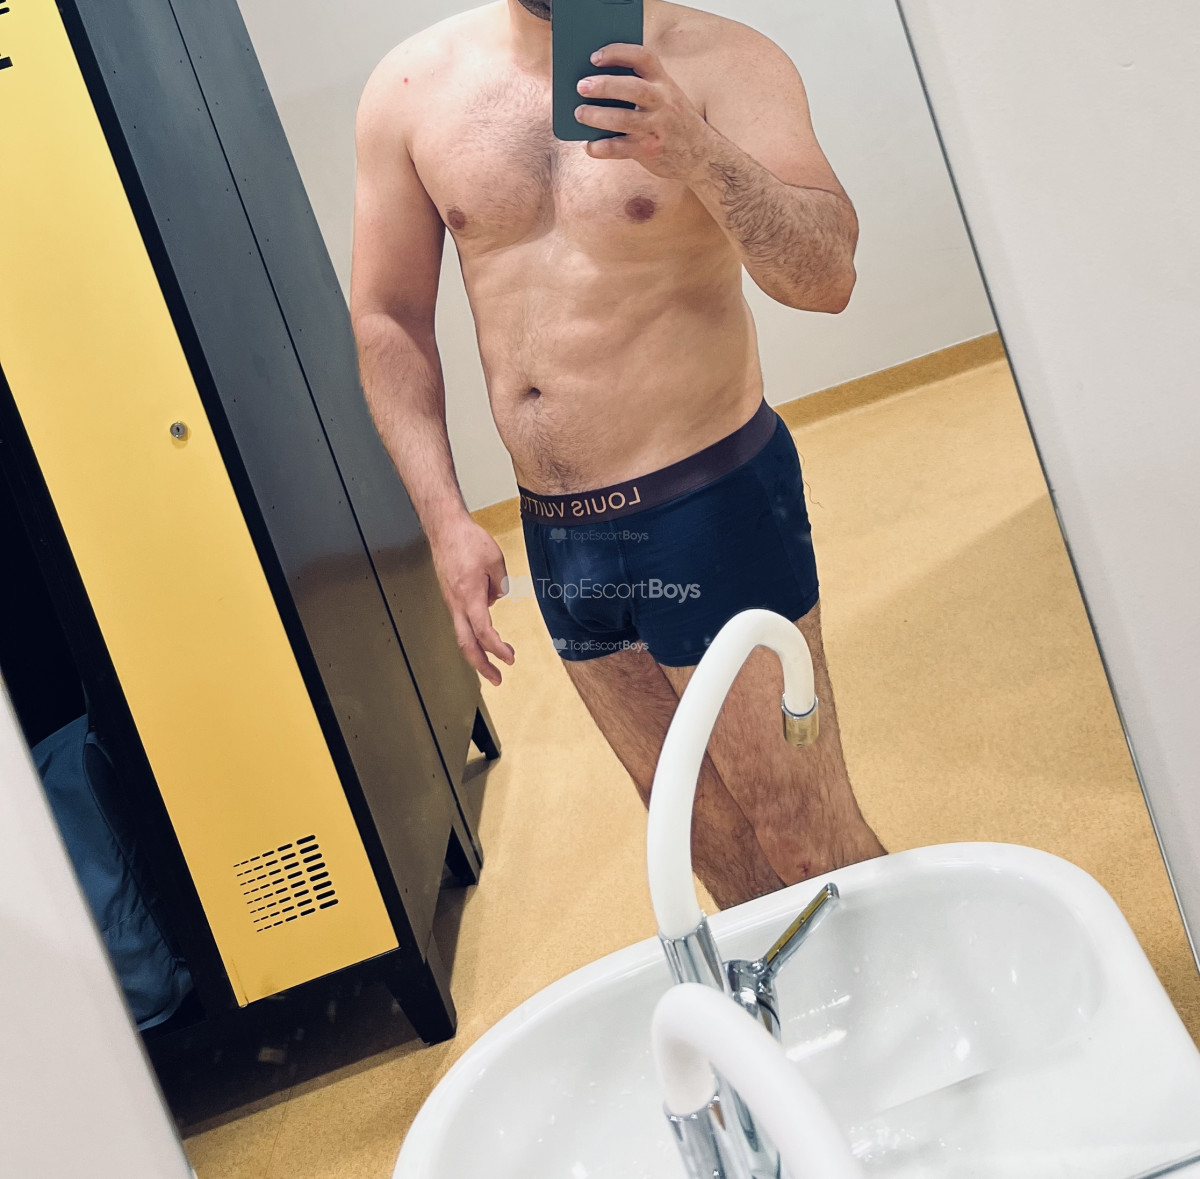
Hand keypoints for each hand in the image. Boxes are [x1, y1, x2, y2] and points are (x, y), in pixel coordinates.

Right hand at [428, 517, 514, 685]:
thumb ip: (501, 584)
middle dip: (481, 665)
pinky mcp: (451, 597)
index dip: (496, 649)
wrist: (445, 529)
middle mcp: (457, 603)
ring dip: (477, 652)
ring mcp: (451, 601)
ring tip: (494, 663)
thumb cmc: (468, 540)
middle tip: (497, 679)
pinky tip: (486, 634)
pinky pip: (462, 622)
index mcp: (469, 595)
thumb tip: (497, 598)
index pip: (483, 631)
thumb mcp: (495, 560)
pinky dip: (473, 635)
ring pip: (462, 635)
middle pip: (466, 644)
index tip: (510, 659)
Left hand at [575, 44, 713, 181]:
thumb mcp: (667, 97)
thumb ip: (641, 88)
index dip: (617, 53)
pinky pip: (620, 148)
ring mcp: (657, 128)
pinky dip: (601, 148)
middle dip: (604, 86)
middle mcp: (663, 102)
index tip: (595, 57)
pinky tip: (589, 146)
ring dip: (597, 116)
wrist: (702, 155)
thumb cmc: (674, 121)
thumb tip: (597, 86)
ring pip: (623, 119)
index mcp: (665, 83)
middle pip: (632, 88)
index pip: (642, 58)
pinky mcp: (650, 151)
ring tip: (579, 113)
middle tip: (581, 86)